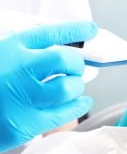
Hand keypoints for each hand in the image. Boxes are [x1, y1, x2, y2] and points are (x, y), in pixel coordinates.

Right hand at [0, 20, 97, 151]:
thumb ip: (19, 50)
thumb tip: (56, 50)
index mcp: (8, 49)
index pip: (50, 32)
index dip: (74, 30)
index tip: (90, 29)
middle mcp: (16, 69)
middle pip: (64, 59)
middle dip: (76, 63)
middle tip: (75, 68)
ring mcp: (22, 98)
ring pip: (68, 87)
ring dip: (76, 86)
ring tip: (72, 87)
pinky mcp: (26, 124)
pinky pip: (65, 113)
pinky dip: (79, 106)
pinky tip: (81, 101)